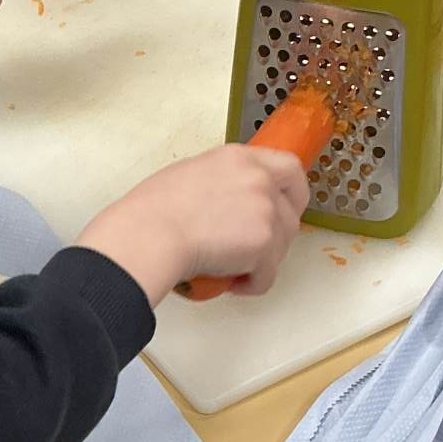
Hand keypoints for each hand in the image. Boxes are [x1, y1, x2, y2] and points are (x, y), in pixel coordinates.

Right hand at [78, 145, 309, 307]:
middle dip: (278, 233)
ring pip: (283, 245)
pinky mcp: (265, 244)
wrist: (150, 233)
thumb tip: (230, 200)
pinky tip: (232, 284)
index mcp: (240, 158)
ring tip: (231, 268)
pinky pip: (268, 275)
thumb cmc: (154, 209)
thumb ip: (224, 180)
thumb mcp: (192, 173)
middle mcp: (260, 179)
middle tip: (256, 246)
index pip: (289, 167)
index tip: (282, 206)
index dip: (291, 191)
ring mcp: (266, 211)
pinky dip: (252, 284)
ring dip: (262, 261)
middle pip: (292, 210)